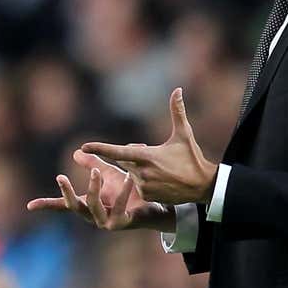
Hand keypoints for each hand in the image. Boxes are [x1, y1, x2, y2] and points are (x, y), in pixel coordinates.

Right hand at [26, 149, 172, 231]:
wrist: (153, 206)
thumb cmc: (128, 191)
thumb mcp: (108, 174)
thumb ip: (92, 164)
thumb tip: (74, 153)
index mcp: (87, 205)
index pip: (63, 205)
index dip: (47, 205)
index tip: (29, 206)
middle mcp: (93, 216)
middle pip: (73, 206)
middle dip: (66, 192)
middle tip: (61, 177)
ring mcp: (105, 222)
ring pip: (93, 206)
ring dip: (93, 188)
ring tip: (97, 170)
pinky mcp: (121, 224)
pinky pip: (118, 206)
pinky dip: (122, 190)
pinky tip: (128, 176)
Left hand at [82, 88, 217, 204]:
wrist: (203, 186)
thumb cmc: (192, 158)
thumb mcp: (184, 134)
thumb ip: (177, 111)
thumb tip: (178, 90)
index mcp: (147, 156)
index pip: (118, 152)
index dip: (100, 149)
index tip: (83, 146)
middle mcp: (143, 173)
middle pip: (125, 160)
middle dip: (134, 155)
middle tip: (157, 156)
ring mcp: (144, 186)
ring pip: (131, 174)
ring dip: (140, 169)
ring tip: (163, 170)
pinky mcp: (147, 197)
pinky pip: (137, 186)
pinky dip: (145, 181)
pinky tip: (162, 180)